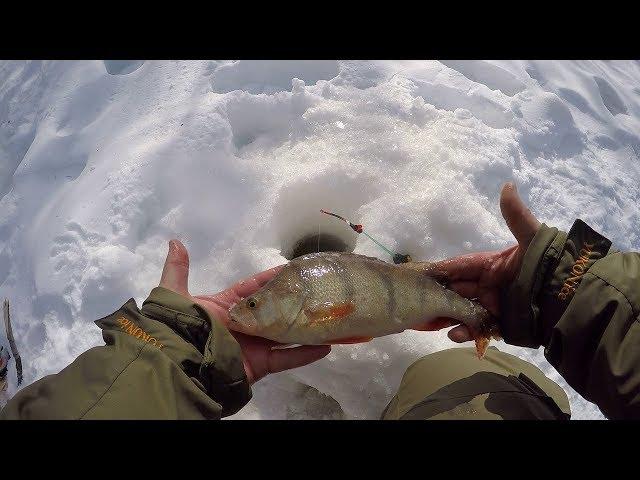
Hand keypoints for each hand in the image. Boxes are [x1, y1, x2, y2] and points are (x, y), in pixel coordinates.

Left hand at [158, 240, 330, 383]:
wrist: (181, 364)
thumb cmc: (182, 327)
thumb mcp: (175, 294)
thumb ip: (178, 270)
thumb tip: (175, 242)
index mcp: (226, 307)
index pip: (253, 289)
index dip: (270, 279)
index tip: (291, 269)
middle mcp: (244, 325)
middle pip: (273, 311)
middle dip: (293, 301)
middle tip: (318, 290)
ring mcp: (255, 345)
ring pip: (285, 334)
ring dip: (305, 327)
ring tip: (328, 315)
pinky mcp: (262, 364)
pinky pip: (288, 358)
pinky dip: (306, 353)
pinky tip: (327, 345)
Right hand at [429, 182, 540, 341]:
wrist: (573, 300)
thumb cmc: (549, 266)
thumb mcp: (532, 238)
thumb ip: (516, 216)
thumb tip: (508, 184)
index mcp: (493, 265)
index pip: (460, 266)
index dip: (442, 269)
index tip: (422, 273)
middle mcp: (491, 286)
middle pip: (457, 290)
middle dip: (438, 296)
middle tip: (417, 302)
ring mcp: (495, 307)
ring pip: (463, 311)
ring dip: (446, 316)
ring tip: (429, 321)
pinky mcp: (502, 326)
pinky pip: (478, 330)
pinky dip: (465, 332)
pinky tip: (454, 333)